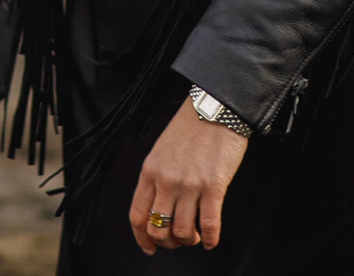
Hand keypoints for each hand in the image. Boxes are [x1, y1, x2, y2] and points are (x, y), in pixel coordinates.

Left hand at [128, 100, 247, 253]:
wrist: (216, 107)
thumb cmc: (191, 127)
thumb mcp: (162, 150)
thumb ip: (157, 177)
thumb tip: (159, 206)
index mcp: (149, 171)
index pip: (137, 215)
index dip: (142, 238)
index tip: (149, 247)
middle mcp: (166, 181)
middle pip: (158, 228)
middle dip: (168, 242)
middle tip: (178, 240)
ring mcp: (189, 185)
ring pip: (182, 231)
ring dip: (189, 240)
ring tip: (196, 237)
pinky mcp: (214, 186)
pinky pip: (209, 224)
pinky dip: (210, 239)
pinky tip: (211, 241)